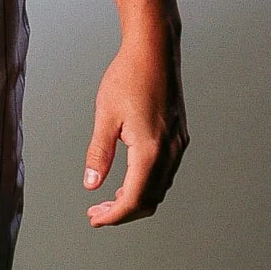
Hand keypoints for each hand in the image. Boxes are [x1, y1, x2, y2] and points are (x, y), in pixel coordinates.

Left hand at [82, 28, 187, 225]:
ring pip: (159, 188)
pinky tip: (128, 178)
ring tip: (109, 199)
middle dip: (123, 211)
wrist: (155, 50)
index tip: (95, 219)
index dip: (114, 215)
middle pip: (149, 200)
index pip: (134, 199)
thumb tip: (91, 184)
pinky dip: (147, 183)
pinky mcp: (178, 136)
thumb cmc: (128, 76)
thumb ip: (99, 153)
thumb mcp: (105, 115)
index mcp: (150, 150)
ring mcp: (177, 145)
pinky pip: (165, 172)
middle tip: (97, 212)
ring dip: (135, 198)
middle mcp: (169, 152)